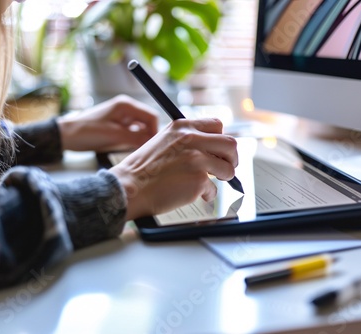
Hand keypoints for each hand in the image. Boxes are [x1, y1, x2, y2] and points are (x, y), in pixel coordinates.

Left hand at [57, 95, 157, 151]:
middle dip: (149, 136)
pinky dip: (134, 141)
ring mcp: (122, 117)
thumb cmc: (87, 132)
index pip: (152, 116)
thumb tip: (154, 141)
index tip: (157, 145)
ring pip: (141, 129)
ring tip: (138, 152)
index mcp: (126, 105)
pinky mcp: (117, 126)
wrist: (66, 136)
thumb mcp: (114, 136)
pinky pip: (133, 133)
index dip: (156, 131)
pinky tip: (130, 150)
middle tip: (149, 151)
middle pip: (148, 122)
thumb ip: (136, 138)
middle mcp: (126, 109)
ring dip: (141, 140)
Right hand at [109, 118, 238, 220]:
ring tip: (208, 183)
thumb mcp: (164, 141)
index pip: (217, 124)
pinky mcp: (199, 179)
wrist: (129, 187)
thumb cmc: (143, 170)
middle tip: (225, 168)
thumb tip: (209, 147)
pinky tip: (192, 194)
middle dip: (231, 158)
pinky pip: (213, 189)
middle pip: (230, 144)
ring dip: (222, 178)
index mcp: (183, 127)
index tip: (219, 150)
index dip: (220, 139)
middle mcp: (192, 139)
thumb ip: (186, 140)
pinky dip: (205, 194)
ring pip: (228, 168)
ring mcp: (197, 159)